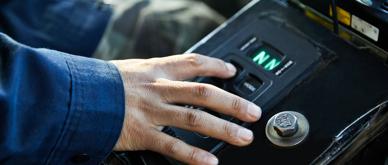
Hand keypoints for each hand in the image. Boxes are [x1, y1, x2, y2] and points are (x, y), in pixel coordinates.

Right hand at [110, 54, 261, 164]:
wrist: (73, 96)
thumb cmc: (101, 83)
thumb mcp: (130, 70)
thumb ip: (153, 74)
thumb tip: (172, 77)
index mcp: (155, 70)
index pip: (193, 63)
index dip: (216, 66)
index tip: (232, 71)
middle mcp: (158, 89)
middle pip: (204, 93)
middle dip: (233, 103)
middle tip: (253, 112)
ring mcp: (152, 112)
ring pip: (195, 119)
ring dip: (223, 129)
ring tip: (243, 136)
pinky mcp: (142, 134)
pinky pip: (173, 147)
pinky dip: (193, 155)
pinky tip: (210, 162)